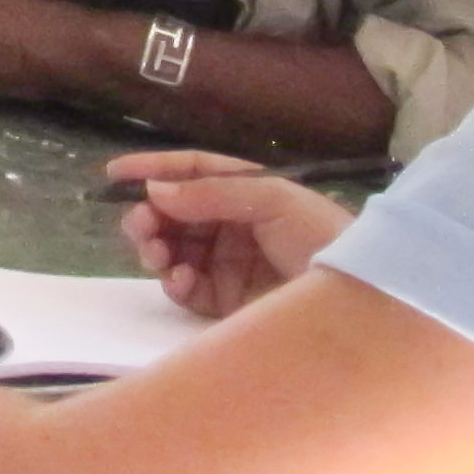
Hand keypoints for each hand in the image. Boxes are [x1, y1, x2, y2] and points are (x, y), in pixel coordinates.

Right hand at [109, 149, 351, 319]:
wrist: (358, 299)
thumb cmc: (323, 236)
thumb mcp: (275, 201)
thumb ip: (214, 194)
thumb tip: (155, 190)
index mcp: (247, 192)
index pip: (193, 174)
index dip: (155, 170)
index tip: (114, 174)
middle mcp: (233, 225)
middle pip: (175, 214)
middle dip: (150, 217)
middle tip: (139, 227)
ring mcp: (229, 265)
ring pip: (174, 251)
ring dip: (157, 249)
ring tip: (158, 255)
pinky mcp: (227, 304)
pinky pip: (187, 289)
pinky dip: (175, 283)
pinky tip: (182, 280)